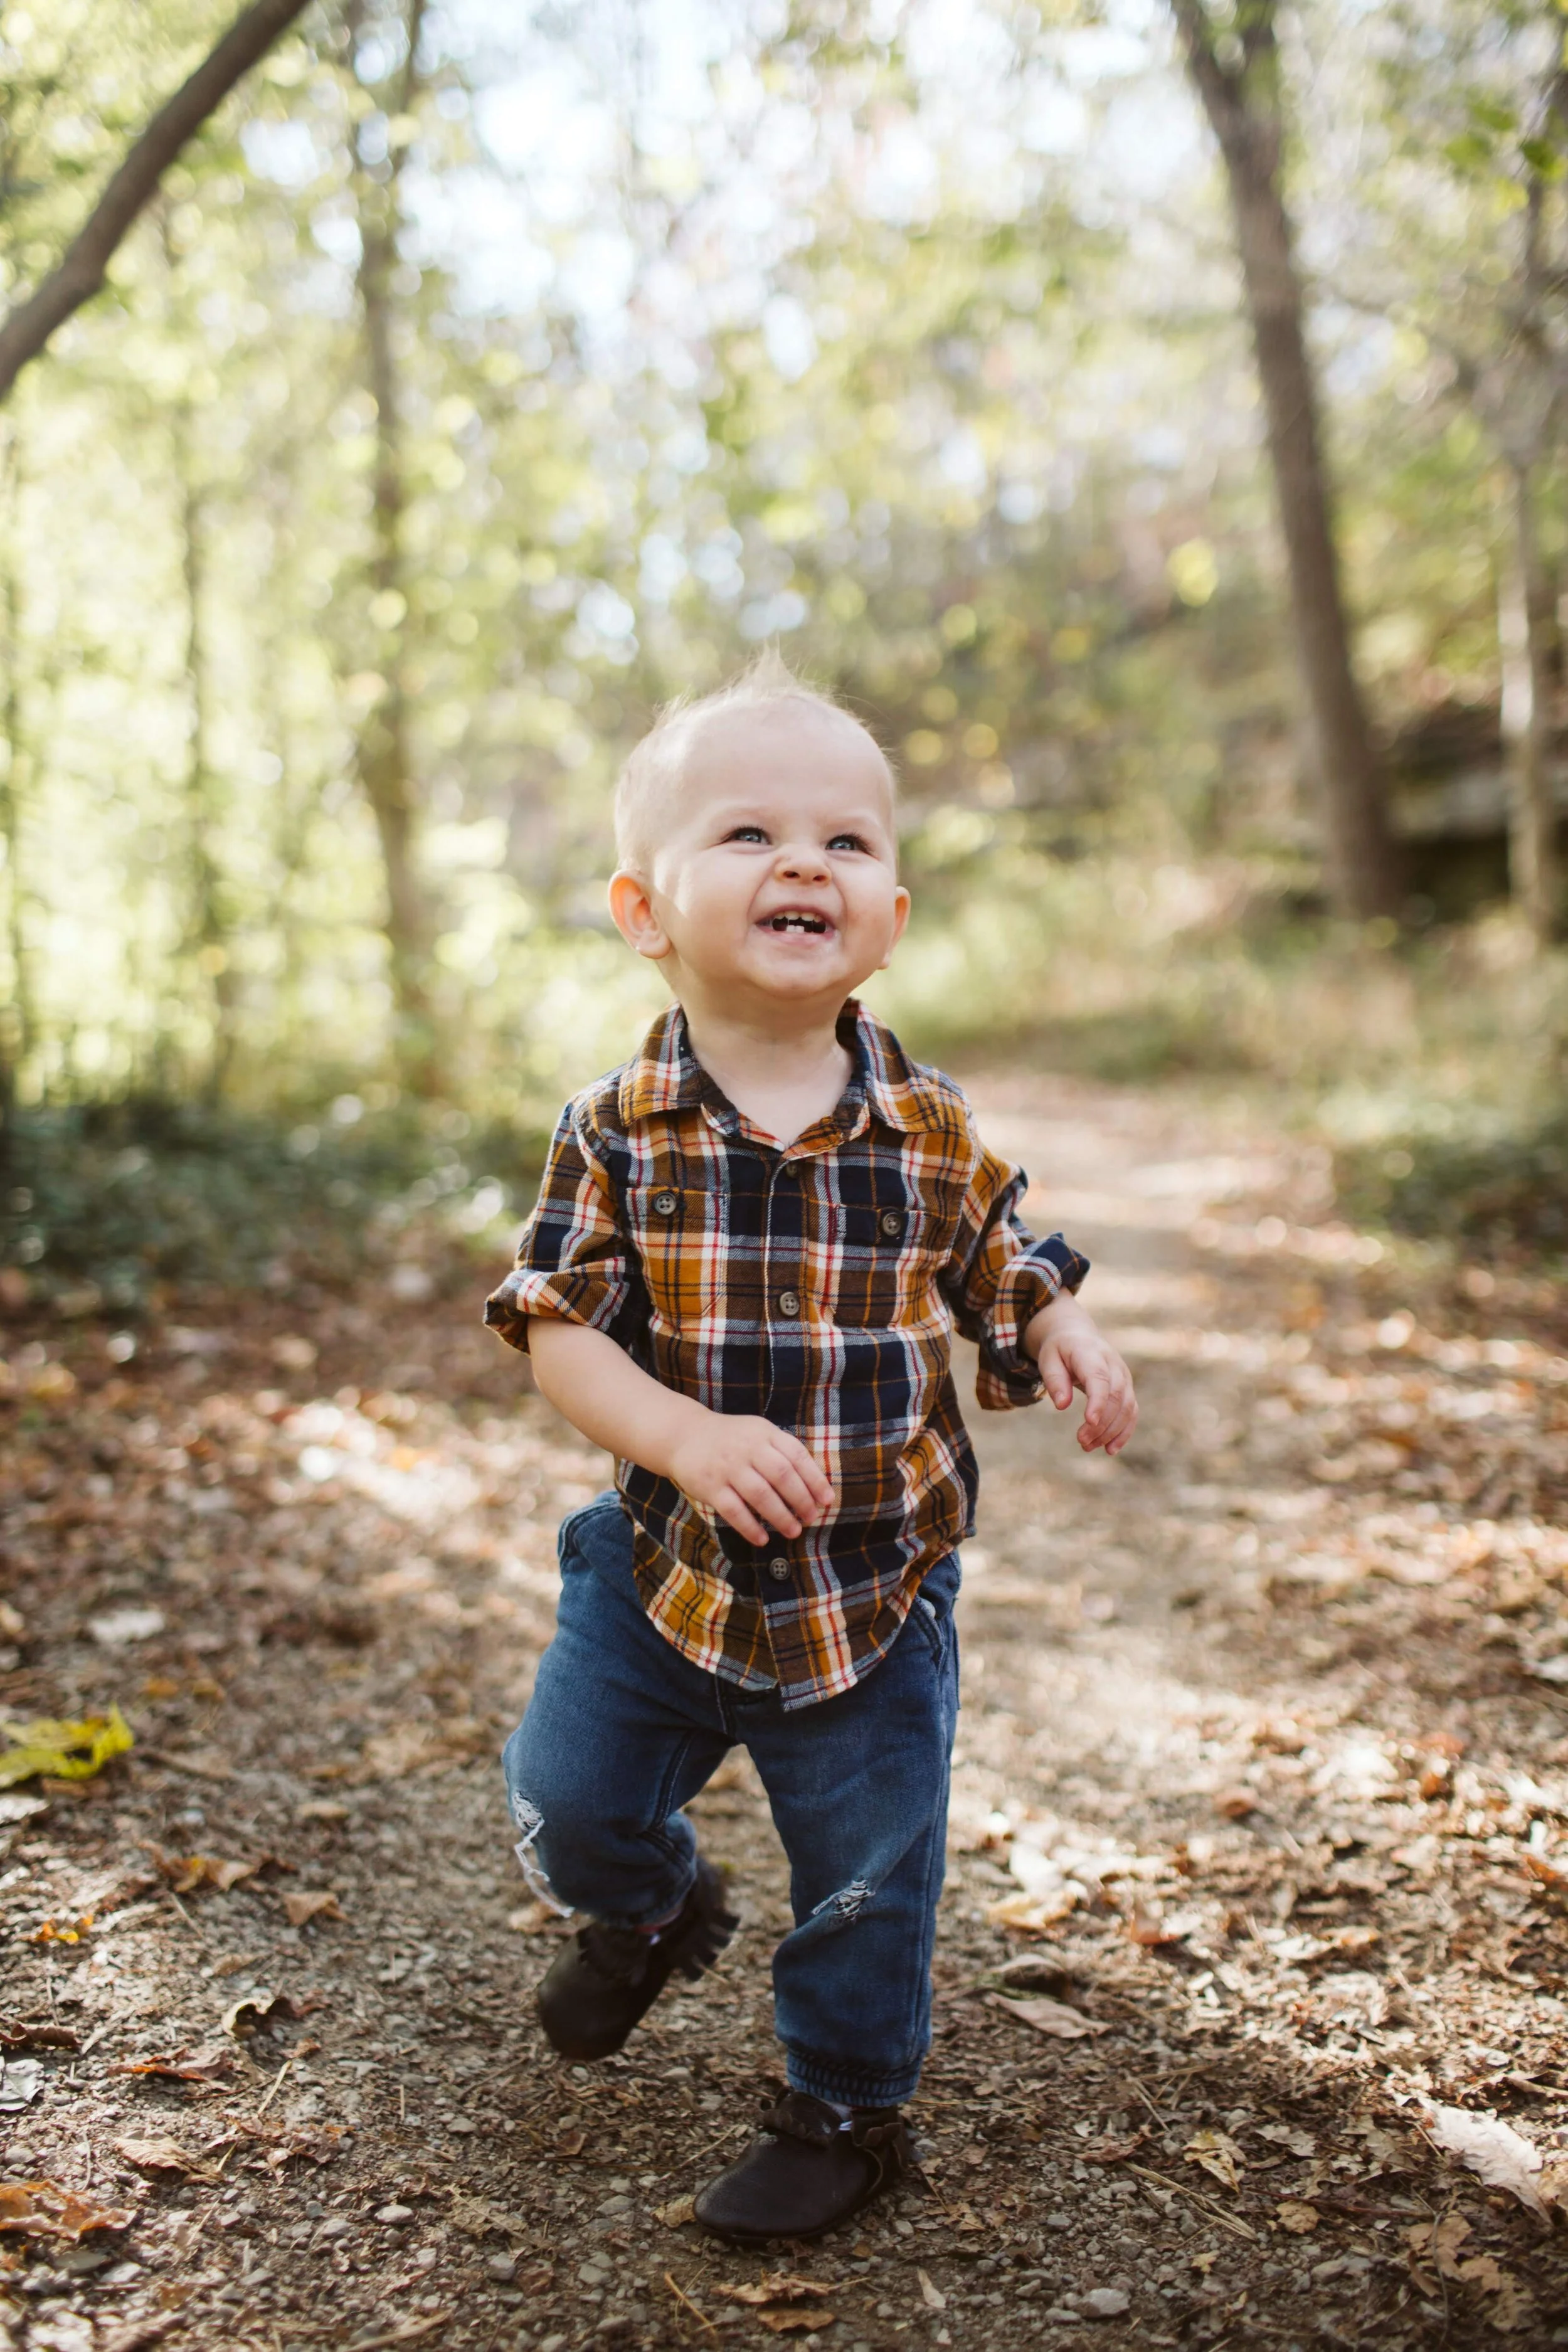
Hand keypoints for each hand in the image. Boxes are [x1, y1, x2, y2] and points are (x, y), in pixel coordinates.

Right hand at [666, 1408, 834, 1544]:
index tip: (827, 1500)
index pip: (796, 1456)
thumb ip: (783, 1452)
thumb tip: (814, 1485)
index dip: (815, 1480)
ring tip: (794, 1531)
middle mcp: (747, 1448)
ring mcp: (727, 1467)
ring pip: (760, 1495)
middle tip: (811, 1518)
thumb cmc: (731, 1439)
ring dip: (781, 1516)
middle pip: (782, 1476)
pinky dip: (750, 1527)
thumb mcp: (758, 1433)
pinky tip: (763, 1538)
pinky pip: (734, 1511)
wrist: (683, 1437)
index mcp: (764, 1433)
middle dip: (801, 1500)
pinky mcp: (710, 1487)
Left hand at [1026, 1296, 1137, 1455]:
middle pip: (1116, 1396)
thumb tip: (1062, 1406)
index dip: (1098, 1401)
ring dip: (1111, 1431)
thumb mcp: (1048, 1359)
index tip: (1090, 1422)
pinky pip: (1132, 1412)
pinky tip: (1110, 1449)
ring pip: (1127, 1407)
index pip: (1099, 1378)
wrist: (1076, 1335)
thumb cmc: (1059, 1350)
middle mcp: (1113, 1364)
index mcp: (1091, 1352)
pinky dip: (1124, 1432)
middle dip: (1101, 1423)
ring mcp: (1124, 1376)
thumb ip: (1054, 1380)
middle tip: (1081, 1442)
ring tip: (1088, 1447)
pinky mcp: (1127, 1388)